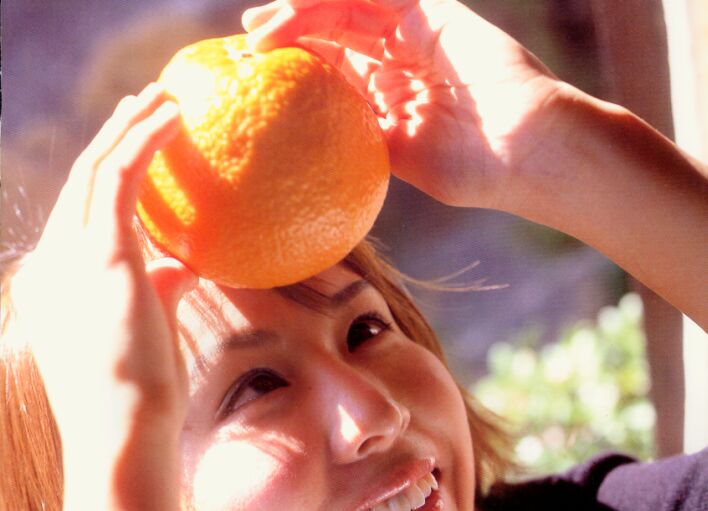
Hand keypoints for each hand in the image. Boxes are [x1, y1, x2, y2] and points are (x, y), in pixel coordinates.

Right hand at [8, 84, 196, 467]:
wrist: (123, 436)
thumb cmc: (141, 401)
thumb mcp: (145, 335)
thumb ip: (156, 292)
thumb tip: (182, 265)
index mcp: (53, 289)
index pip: (77, 220)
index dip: (104, 181)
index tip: (137, 156)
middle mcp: (51, 266)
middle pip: (79, 184)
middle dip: (112, 139)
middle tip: (146, 108)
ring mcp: (70, 258)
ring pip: (93, 169)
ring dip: (128, 126)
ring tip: (163, 100)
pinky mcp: (102, 256)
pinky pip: (121, 178)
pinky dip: (145, 142)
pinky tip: (173, 120)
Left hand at [242, 0, 564, 208]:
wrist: (527, 151)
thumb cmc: (476, 172)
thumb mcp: (404, 161)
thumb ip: (362, 145)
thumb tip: (310, 156)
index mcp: (395, 95)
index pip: (336, 69)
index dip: (299, 67)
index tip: (260, 77)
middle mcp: (403, 59)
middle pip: (335, 31)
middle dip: (290, 32)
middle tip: (250, 45)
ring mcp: (417, 32)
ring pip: (348, 8)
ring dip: (303, 14)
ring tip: (264, 33)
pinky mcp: (431, 12)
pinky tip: (302, 8)